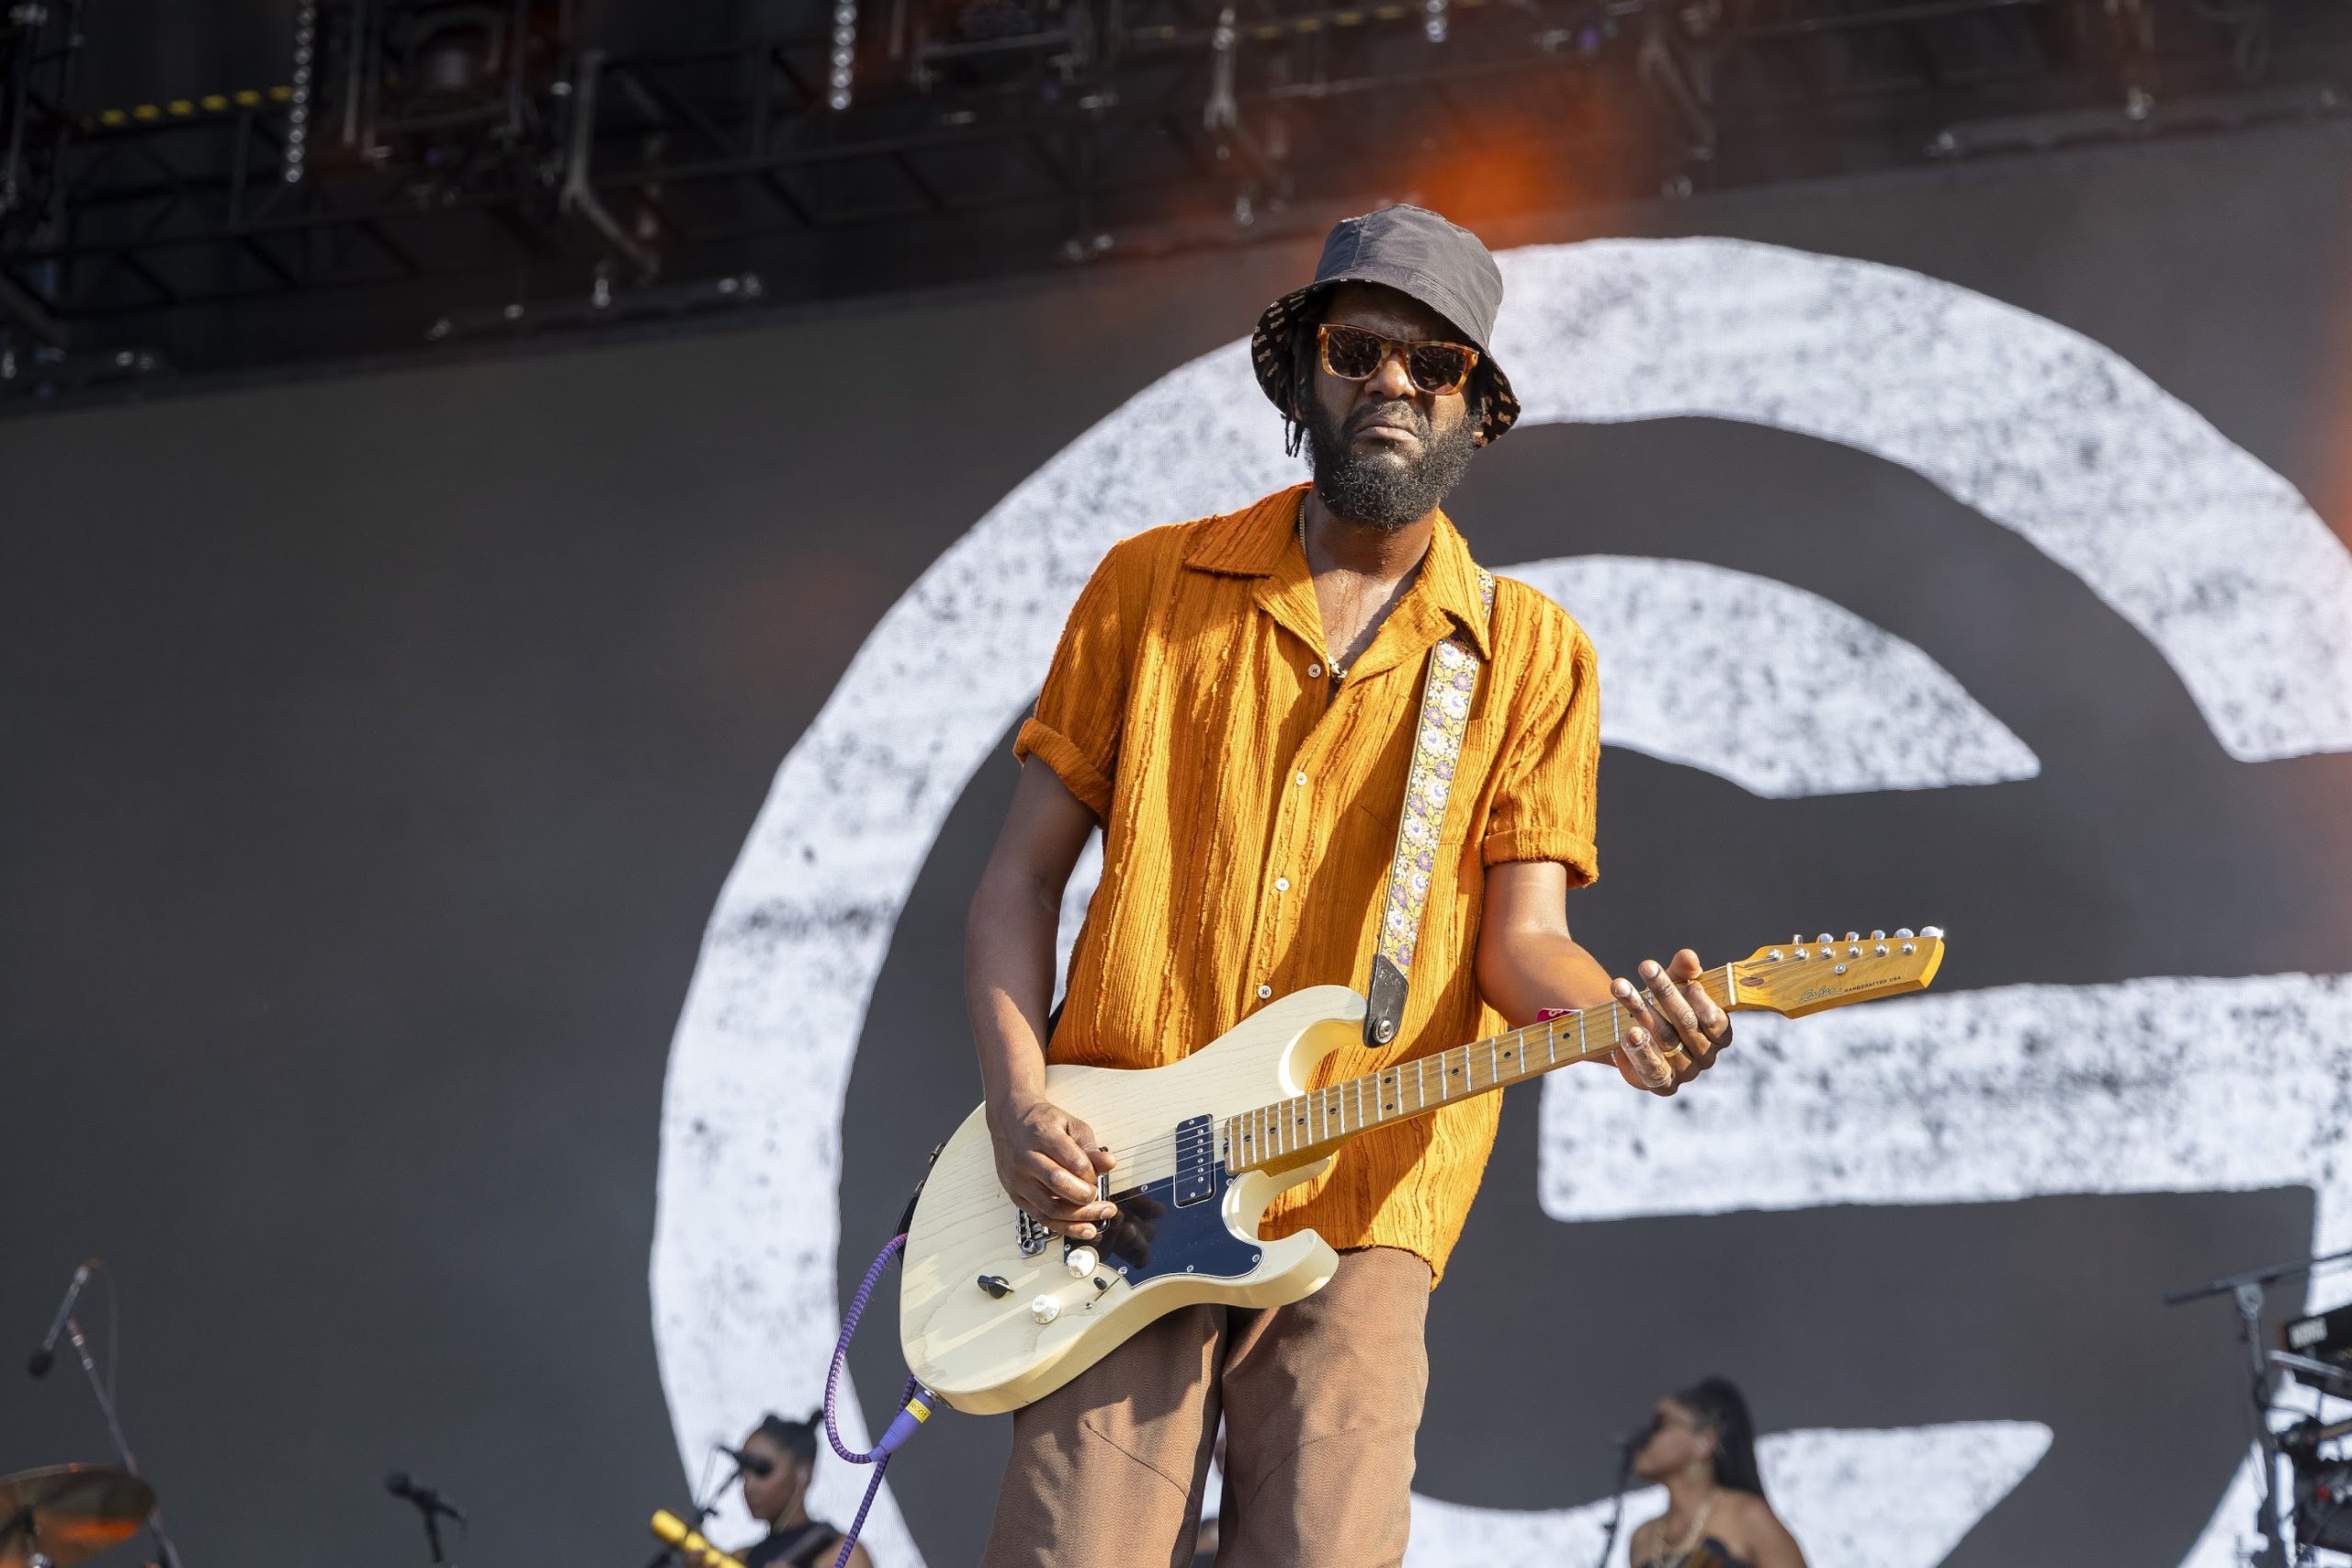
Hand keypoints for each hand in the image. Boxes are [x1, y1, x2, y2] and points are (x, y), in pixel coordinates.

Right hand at [988, 1094, 1117, 1239]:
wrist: (1009, 1121)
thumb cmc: (1042, 1122)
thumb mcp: (1070, 1125)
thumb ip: (1090, 1147)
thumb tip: (1109, 1164)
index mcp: (1042, 1136)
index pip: (1073, 1162)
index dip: (1091, 1173)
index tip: (1096, 1174)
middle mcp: (1026, 1159)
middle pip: (1059, 1184)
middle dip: (1087, 1197)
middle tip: (1103, 1199)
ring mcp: (1018, 1180)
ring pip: (1050, 1208)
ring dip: (1080, 1218)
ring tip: (1102, 1216)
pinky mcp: (1016, 1196)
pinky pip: (1042, 1218)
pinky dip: (1065, 1227)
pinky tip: (1084, 1228)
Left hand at [1608, 948, 1730, 1095]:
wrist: (1634, 1034)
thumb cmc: (1663, 1005)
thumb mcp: (1674, 984)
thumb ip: (1684, 971)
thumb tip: (1688, 957)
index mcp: (1719, 1035)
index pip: (1716, 1020)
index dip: (1702, 1001)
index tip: (1686, 980)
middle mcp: (1706, 1056)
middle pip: (1686, 1024)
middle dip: (1664, 993)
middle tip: (1645, 966)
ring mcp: (1686, 1073)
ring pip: (1665, 1039)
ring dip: (1642, 1010)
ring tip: (1622, 988)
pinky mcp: (1663, 1085)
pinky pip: (1653, 1069)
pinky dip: (1640, 1050)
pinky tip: (1628, 1032)